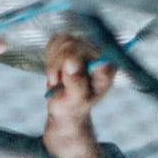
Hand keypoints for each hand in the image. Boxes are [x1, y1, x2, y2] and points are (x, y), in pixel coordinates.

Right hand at [41, 33, 115, 157]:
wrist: (67, 116)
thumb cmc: (73, 114)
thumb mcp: (73, 104)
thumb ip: (75, 83)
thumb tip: (73, 63)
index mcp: (106, 69)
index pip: (85, 55)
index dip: (70, 68)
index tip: (65, 81)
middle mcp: (100, 55)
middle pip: (71, 45)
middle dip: (58, 66)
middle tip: (58, 84)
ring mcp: (87, 48)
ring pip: (62, 42)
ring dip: (53, 62)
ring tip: (57, 80)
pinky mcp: (74, 45)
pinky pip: (56, 41)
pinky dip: (50, 57)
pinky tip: (56, 72)